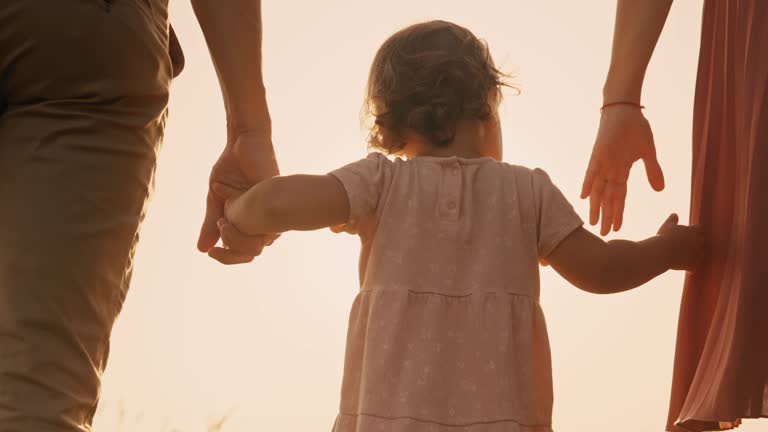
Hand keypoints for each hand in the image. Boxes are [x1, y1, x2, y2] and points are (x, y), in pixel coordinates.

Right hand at [197, 130, 279, 264]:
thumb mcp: (217, 199)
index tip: (212, 251)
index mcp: (252, 222)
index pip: (246, 252)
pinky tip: (229, 215)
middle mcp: (264, 220)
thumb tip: (203, 250)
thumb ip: (212, 224)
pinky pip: (261, 225)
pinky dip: (242, 224)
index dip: (228, 257)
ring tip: (223, 221)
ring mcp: (270, 211)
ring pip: (259, 244)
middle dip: (231, 252)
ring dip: (235, 238)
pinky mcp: (272, 198)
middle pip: (253, 252)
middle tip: (218, 231)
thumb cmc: (232, 168)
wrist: (240, 142)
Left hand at [581, 106, 664, 235]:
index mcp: (621, 171)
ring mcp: (603, 162)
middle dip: (606, 216)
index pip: (620, 197)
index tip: (617, 229)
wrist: (625, 108)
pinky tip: (583, 196)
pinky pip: (591, 170)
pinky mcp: (598, 152)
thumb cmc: (635, 128)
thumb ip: (653, 171)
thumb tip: (660, 190)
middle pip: (608, 198)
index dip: (618, 213)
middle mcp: (610, 170)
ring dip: (596, 206)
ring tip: (593, 222)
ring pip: (598, 189)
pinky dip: (588, 182)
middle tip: (603, 235)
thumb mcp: (648, 152)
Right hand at [657, 213, 703, 270]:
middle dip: (695, 242)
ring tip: (682, 255)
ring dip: (693, 255)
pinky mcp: (693, 264)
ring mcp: (697, 254)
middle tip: (685, 244)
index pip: (698, 228)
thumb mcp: (667, 226)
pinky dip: (689, 267)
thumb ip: (672, 220)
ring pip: (698, 254)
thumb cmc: (664, 237)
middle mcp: (698, 242)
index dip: (693, 231)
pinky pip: (692, 267)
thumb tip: (675, 214)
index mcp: (693, 231)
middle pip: (701, 241)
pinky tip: (682, 266)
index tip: (686, 233)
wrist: (661, 252)